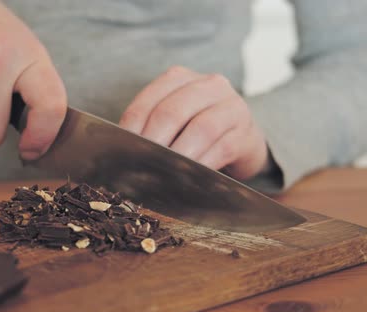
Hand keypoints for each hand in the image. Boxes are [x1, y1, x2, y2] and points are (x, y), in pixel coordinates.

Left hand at [119, 66, 268, 179]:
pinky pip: (221, 149)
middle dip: (153, 142)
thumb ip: (148, 128)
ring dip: (178, 155)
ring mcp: (231, 106)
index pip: (148, 101)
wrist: (242, 140)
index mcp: (179, 78)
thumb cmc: (195, 131)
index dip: (132, 128)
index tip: (121, 151)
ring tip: (163, 172)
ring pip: (200, 130)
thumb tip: (121, 152)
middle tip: (140, 165)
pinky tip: (188, 178)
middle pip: (172, 112)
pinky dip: (202, 165)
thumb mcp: (171, 121)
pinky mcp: (245, 132)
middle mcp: (208, 84)